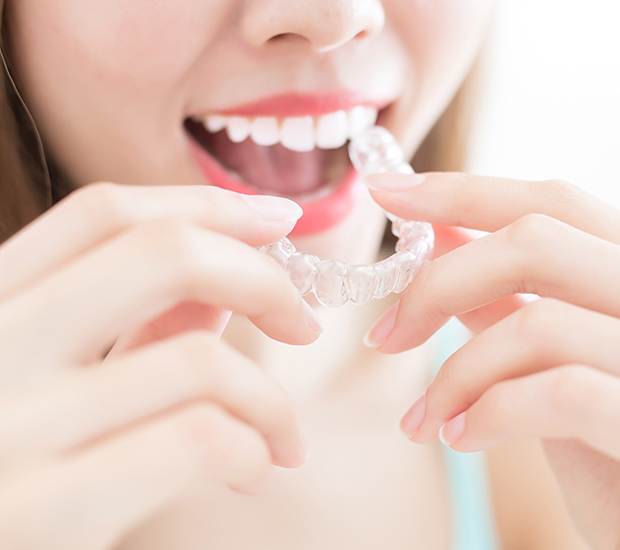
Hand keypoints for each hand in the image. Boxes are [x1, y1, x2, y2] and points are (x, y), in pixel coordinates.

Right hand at [0, 183, 318, 549]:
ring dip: (270, 399)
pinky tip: (253, 474)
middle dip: (261, 278)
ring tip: (283, 437)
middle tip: (304, 322)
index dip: (206, 204)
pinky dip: (250, 448)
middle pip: (162, 254)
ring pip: (199, 359)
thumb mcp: (58, 381)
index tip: (278, 220)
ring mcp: (4, 428)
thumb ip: (134, 324)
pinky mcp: (36, 512)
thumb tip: (227, 277)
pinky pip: (197, 439)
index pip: (103, 214)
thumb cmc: (27, 468)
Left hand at [365, 172, 619, 548]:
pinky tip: (460, 439)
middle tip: (383, 335)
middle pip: (536, 241)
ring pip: (537, 323)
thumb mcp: (552, 360)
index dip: (462, 192)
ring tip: (423, 420)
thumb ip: (504, 296)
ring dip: (453, 375)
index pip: (552, 202)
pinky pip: (558, 392)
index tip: (388, 192)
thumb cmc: (606, 442)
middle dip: (438, 284)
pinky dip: (489, 413)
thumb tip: (438, 236)